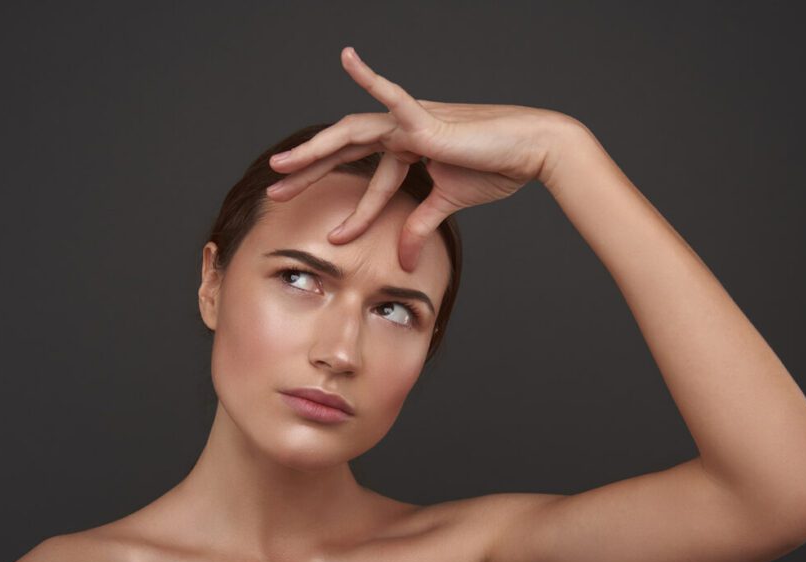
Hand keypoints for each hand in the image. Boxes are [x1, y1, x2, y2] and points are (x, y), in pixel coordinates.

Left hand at [266, 46, 573, 270]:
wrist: (531, 151)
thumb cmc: (495, 168)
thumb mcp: (448, 203)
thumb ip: (420, 226)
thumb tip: (405, 260)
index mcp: (407, 149)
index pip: (367, 178)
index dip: (350, 212)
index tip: (333, 239)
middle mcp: (401, 131)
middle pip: (344, 150)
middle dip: (308, 172)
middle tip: (274, 192)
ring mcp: (411, 121)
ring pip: (352, 132)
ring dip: (315, 150)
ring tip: (282, 167)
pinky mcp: (426, 120)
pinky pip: (393, 97)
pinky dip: (369, 78)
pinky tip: (347, 57)